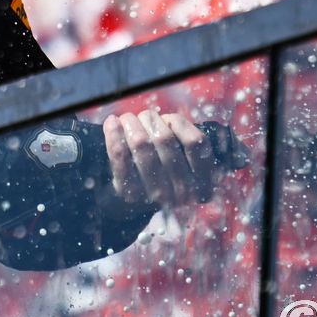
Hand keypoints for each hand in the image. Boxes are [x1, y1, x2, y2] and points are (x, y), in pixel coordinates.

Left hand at [101, 110, 218, 209]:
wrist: (137, 199)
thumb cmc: (165, 170)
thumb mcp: (185, 157)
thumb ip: (185, 138)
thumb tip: (170, 119)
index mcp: (203, 183)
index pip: (195, 142)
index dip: (178, 123)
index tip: (167, 118)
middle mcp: (182, 192)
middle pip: (164, 138)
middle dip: (150, 120)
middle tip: (143, 117)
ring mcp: (155, 194)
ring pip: (142, 143)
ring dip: (132, 123)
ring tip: (128, 119)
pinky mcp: (128, 191)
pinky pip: (120, 155)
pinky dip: (114, 134)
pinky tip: (112, 122)